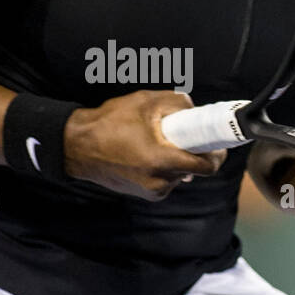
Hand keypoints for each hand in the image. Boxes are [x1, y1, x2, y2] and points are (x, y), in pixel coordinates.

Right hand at [64, 90, 226, 199]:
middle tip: (184, 134)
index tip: (218, 142)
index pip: (207, 166)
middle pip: (193, 169)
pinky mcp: (141, 193)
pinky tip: (146, 151)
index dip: (217, 153)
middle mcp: (159, 182)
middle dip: (192, 151)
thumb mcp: (145, 102)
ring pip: (178, 174)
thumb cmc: (109, 123)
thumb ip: (175, 101)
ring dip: (176, 159)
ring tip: (157, 141)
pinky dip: (163, 167)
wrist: (76, 146)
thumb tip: (193, 108)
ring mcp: (150, 190)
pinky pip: (163, 179)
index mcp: (163, 161)